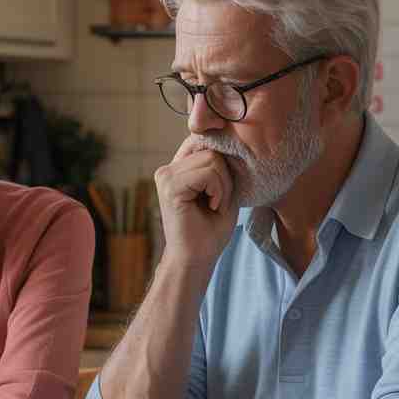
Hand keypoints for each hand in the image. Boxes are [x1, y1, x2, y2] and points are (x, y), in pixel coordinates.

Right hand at [153, 137, 239, 270]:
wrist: (196, 259)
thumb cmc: (210, 230)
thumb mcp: (222, 190)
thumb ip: (221, 166)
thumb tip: (232, 139)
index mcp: (177, 168)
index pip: (204, 141)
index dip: (222, 156)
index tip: (226, 183)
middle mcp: (167, 169)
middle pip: (211, 148)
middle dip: (225, 176)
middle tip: (219, 201)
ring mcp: (166, 176)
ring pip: (212, 160)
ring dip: (223, 186)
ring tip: (214, 205)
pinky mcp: (170, 187)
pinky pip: (208, 174)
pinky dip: (219, 191)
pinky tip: (211, 207)